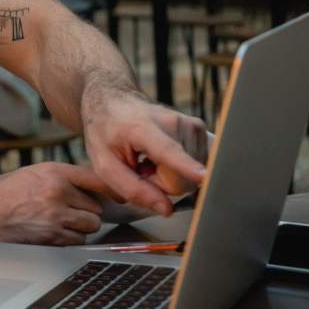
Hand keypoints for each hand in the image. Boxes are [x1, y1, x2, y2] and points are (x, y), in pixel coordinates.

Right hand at [0, 162, 113, 245]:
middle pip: (96, 207)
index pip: (96, 179)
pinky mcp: (51, 236)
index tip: (122, 196)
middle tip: (70, 212)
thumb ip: (60, 178)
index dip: (113, 189)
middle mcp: (58, 191)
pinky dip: (70, 240)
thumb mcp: (32, 174)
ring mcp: (55, 215)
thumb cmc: (2, 194)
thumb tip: (89, 189)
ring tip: (60, 223)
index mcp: (54, 171)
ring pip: (90, 225)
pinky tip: (53, 233)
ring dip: (81, 227)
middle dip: (87, 212)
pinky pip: (77, 241)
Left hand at [82, 87, 208, 216]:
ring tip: (148, 159)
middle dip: (159, 183)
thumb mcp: (104, 164)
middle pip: (179, 179)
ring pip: (189, 176)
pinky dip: (177, 167)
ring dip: (167, 175)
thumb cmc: (105, 131)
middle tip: (139, 167)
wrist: (113, 99)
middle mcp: (173, 122)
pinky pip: (194, 166)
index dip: (187, 167)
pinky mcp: (200, 128)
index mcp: (142, 128)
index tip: (204, 176)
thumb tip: (166, 210)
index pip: (169, 151)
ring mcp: (191, 124)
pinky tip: (160, 156)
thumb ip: (132, 189)